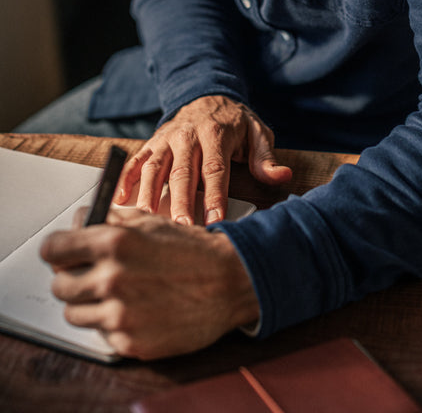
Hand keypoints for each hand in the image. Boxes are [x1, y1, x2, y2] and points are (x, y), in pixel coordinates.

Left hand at [40, 208, 259, 359]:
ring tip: (118, 292)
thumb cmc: (191, 249)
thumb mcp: (150, 220)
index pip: (53, 250)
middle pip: (59, 285)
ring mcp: (120, 314)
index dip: (57, 250)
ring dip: (90, 303)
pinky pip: (102, 333)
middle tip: (92, 274)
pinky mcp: (131, 342)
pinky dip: (114, 323)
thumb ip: (110, 219)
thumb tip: (79, 223)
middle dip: (73, 277)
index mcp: (114, 242)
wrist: (229, 281)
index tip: (60, 253)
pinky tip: (137, 308)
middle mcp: (112, 279)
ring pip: (76, 313)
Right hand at [114, 95, 291, 224]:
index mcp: (216, 133)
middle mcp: (187, 135)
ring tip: (147, 223)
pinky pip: (136, 161)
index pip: (215, 169)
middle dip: (180, 203)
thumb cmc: (234, 121)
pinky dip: (126, 179)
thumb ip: (265, 157)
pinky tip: (120, 200)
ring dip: (149, 196)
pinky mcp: (153, 143)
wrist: (207, 94)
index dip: (214, 195)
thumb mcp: (258, 132)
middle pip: (182, 173)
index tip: (214, 219)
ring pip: (155, 169)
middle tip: (180, 230)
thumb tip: (282, 175)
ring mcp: (167, 139)